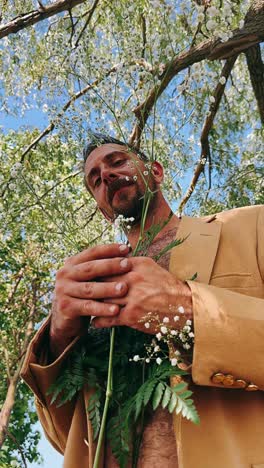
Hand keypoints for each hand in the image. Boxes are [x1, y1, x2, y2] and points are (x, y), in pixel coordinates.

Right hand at [49, 243, 131, 357]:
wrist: (65, 319)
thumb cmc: (84, 294)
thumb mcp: (90, 278)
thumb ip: (102, 267)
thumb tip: (128, 252)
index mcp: (72, 263)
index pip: (92, 252)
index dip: (109, 249)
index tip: (126, 248)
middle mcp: (65, 274)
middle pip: (90, 268)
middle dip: (110, 265)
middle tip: (128, 264)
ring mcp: (63, 290)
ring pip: (89, 289)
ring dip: (108, 288)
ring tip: (124, 288)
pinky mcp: (66, 307)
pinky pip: (87, 307)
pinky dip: (102, 309)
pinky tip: (116, 310)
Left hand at [92, 256, 192, 332]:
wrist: (184, 307)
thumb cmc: (167, 287)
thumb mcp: (151, 268)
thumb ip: (133, 263)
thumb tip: (116, 259)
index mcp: (137, 265)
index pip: (108, 265)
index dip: (95, 271)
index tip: (86, 275)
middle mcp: (133, 279)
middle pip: (103, 281)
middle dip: (90, 287)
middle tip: (79, 291)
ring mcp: (131, 298)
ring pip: (103, 299)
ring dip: (92, 304)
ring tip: (84, 306)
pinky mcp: (131, 316)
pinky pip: (108, 318)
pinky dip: (99, 320)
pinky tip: (94, 322)